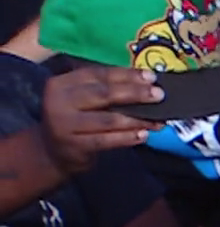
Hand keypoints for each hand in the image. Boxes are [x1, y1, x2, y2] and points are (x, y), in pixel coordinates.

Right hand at [39, 67, 163, 174]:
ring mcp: (64, 124)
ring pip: (107, 119)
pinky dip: (127, 137)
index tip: (151, 76)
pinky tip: (144, 135)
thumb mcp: (81, 100)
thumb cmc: (76, 119)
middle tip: (159, 95)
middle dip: (134, 93)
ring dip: (136, 119)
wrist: (53, 152)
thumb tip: (144, 83)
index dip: (125, 75)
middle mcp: (59, 101)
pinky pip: (106, 140)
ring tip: (158, 120)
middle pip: (102, 94)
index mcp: (62, 83)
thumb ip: (104, 89)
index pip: (97, 74)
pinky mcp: (74, 145)